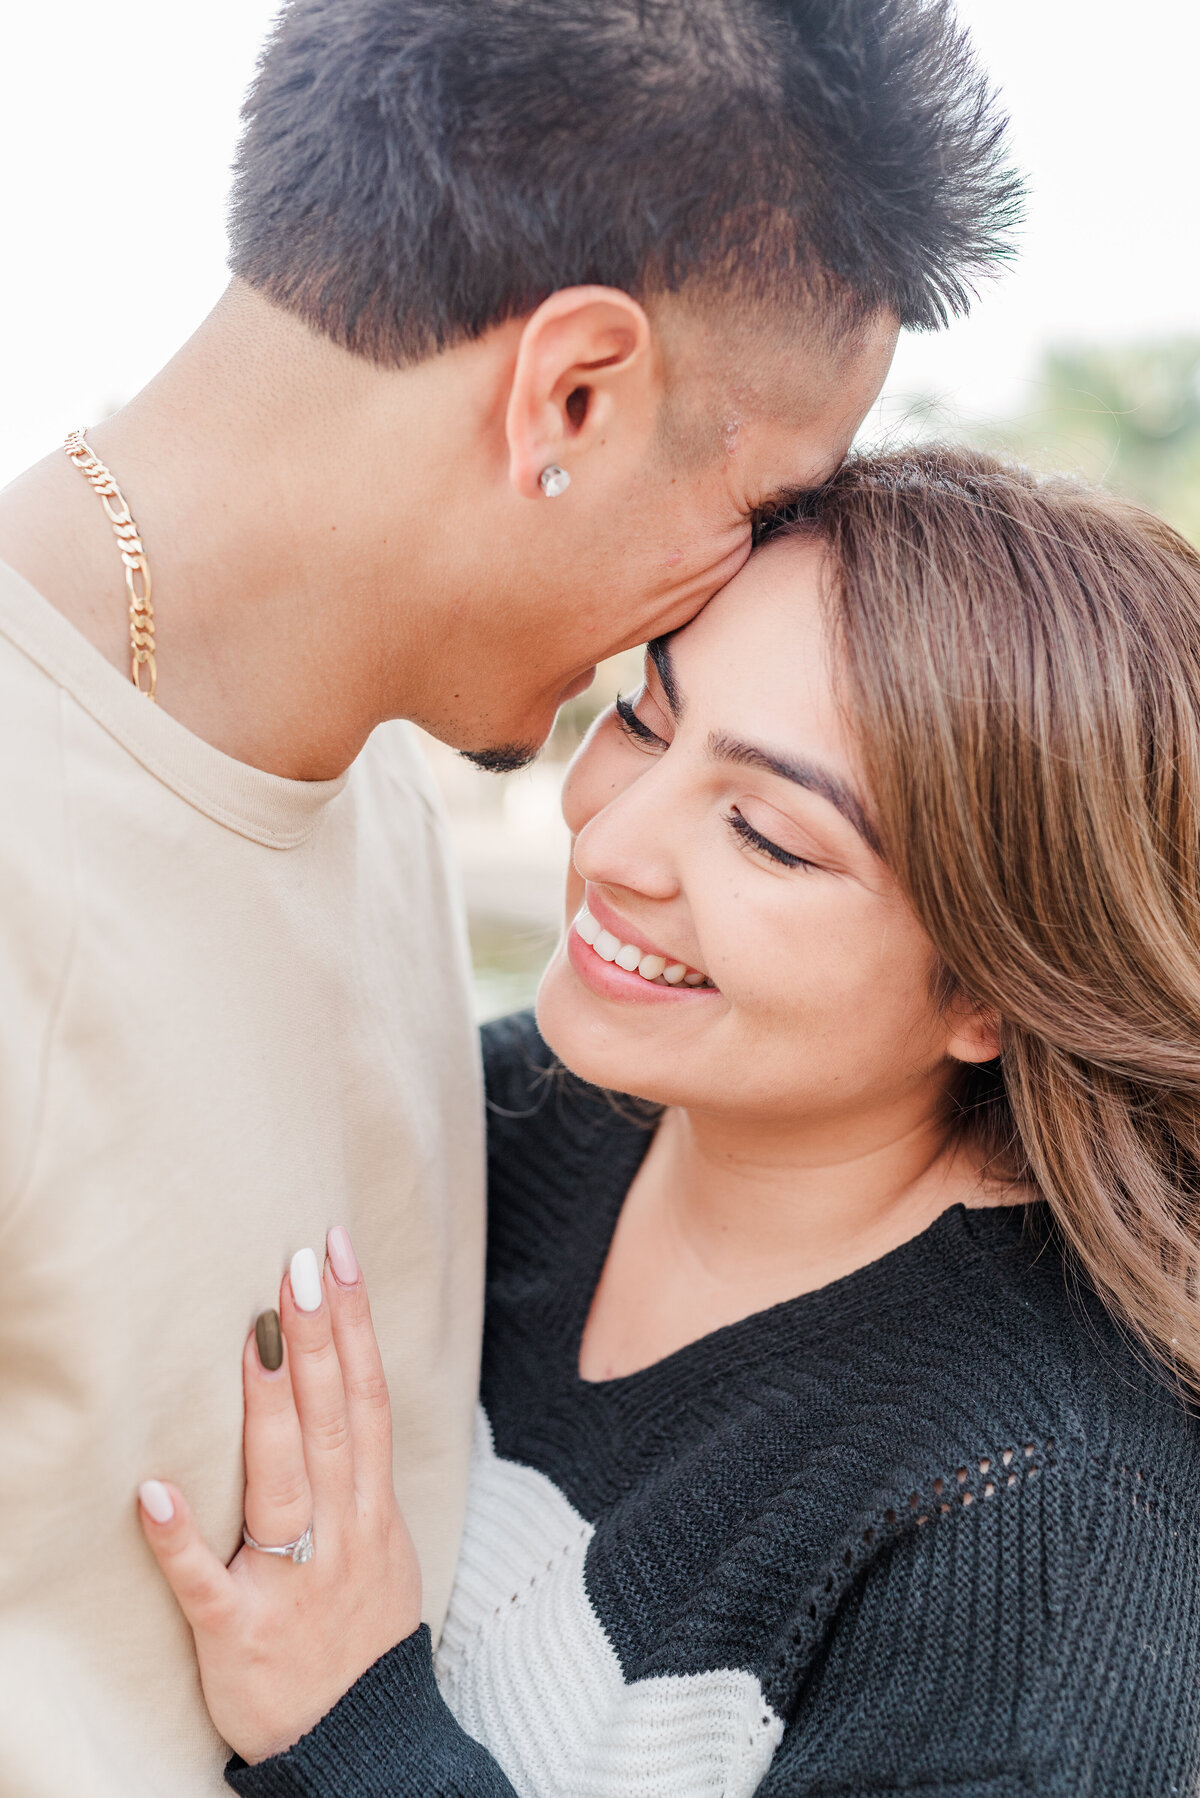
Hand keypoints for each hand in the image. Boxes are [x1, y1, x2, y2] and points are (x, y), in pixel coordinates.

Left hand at [138, 1228, 421, 1763]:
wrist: (361, 1747)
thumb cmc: (360, 1634)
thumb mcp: (383, 1544)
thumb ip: (356, 1472)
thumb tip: (340, 1383)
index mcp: (372, 1509)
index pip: (368, 1399)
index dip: (358, 1324)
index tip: (340, 1256)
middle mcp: (340, 1534)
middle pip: (333, 1422)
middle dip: (320, 1339)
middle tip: (301, 1264)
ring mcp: (292, 1583)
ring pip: (284, 1482)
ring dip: (270, 1408)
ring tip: (255, 1336)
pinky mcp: (238, 1633)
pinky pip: (206, 1581)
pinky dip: (181, 1539)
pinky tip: (151, 1490)